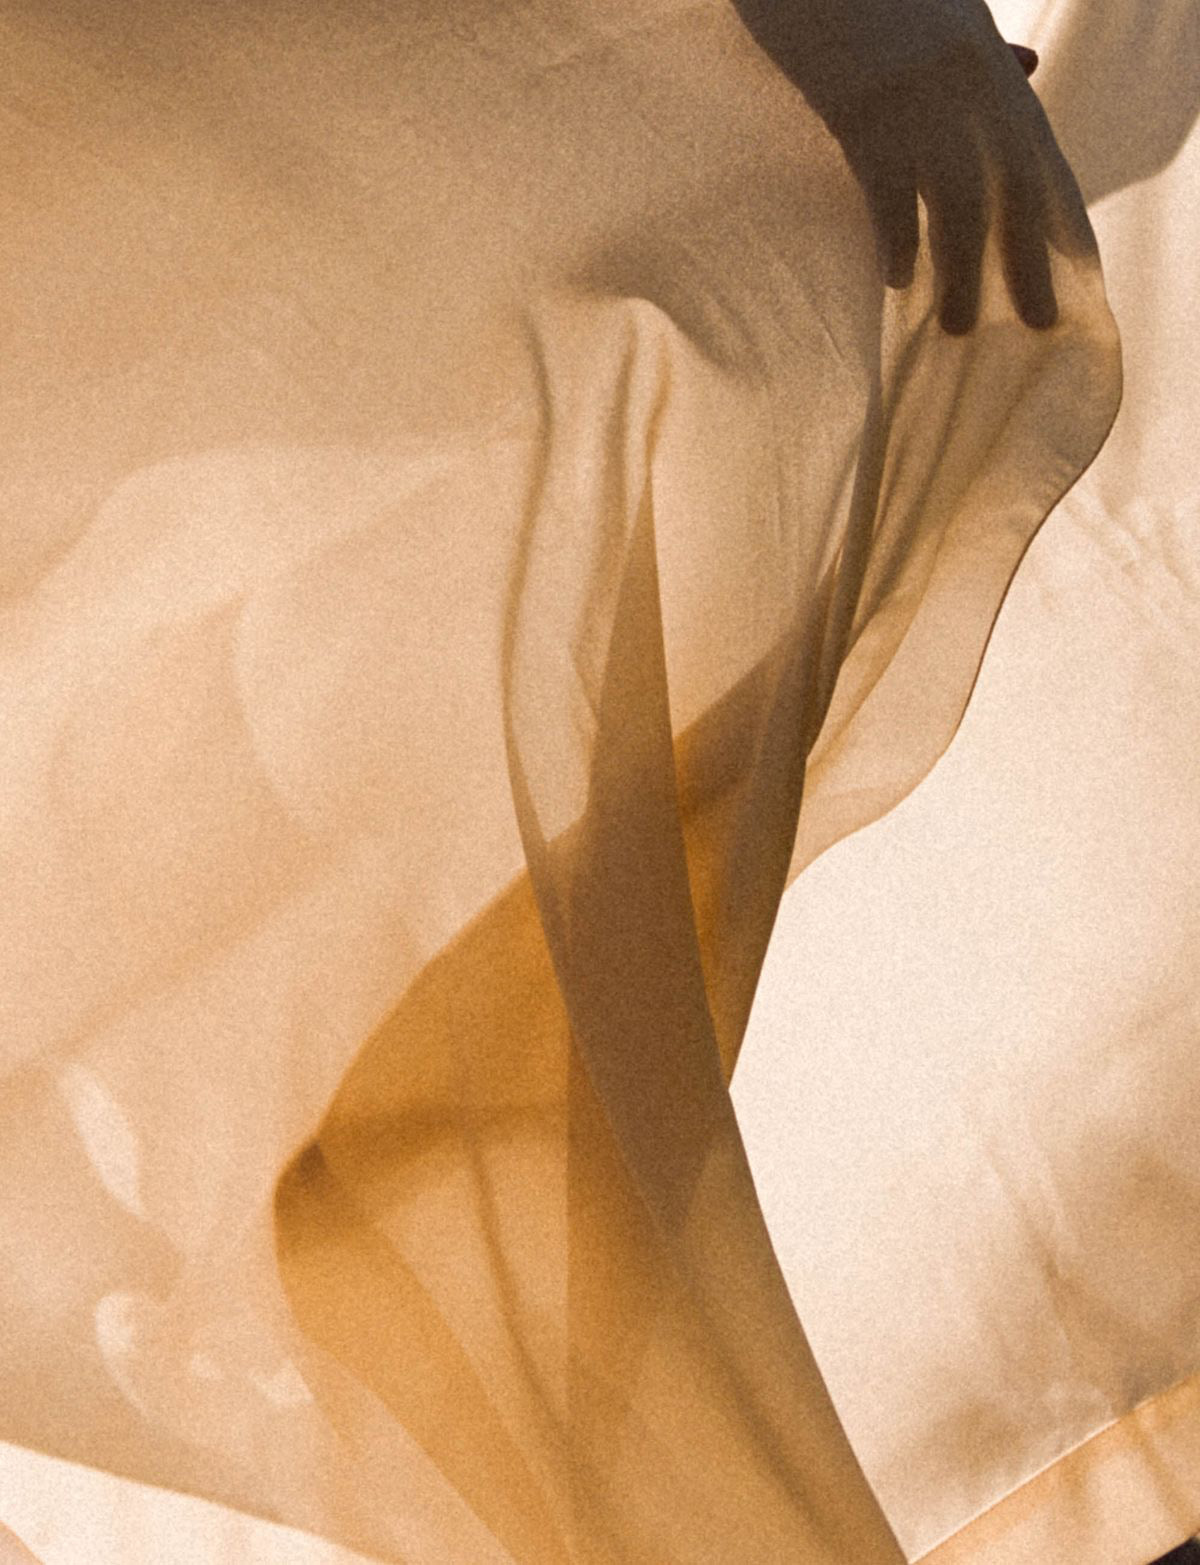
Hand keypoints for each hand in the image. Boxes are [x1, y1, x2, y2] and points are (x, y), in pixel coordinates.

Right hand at [730, 0, 1094, 333]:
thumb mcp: (941, 14)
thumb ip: (980, 53)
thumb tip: (1030, 66)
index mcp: (985, 63)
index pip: (1031, 157)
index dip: (1043, 223)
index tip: (1053, 276)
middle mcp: (967, 83)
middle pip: (1010, 190)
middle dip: (1024, 262)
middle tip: (1037, 320)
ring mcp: (918, 100)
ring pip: (959, 203)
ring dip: (961, 270)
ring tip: (959, 323)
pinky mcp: (865, 113)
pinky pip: (892, 194)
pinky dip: (898, 240)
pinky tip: (899, 279)